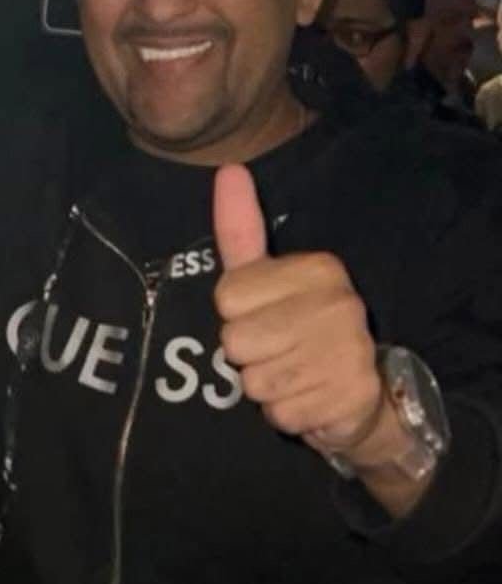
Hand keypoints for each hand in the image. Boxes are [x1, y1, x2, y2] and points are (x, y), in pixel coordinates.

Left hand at [212, 163, 388, 458]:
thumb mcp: (264, 275)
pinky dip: (284, 415)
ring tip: (292, 374)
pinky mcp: (352, 396)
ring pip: (254, 382)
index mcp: (318, 268)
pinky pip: (280, 414)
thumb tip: (229, 168)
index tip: (264, 315)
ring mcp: (350, 350)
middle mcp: (340, 304)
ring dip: (264, 388)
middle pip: (235, 342)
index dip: (234, 316)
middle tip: (277, 351)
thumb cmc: (296, 327)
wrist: (355, 393)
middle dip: (245, 356)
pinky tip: (308, 399)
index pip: (226, 298)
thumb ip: (240, 229)